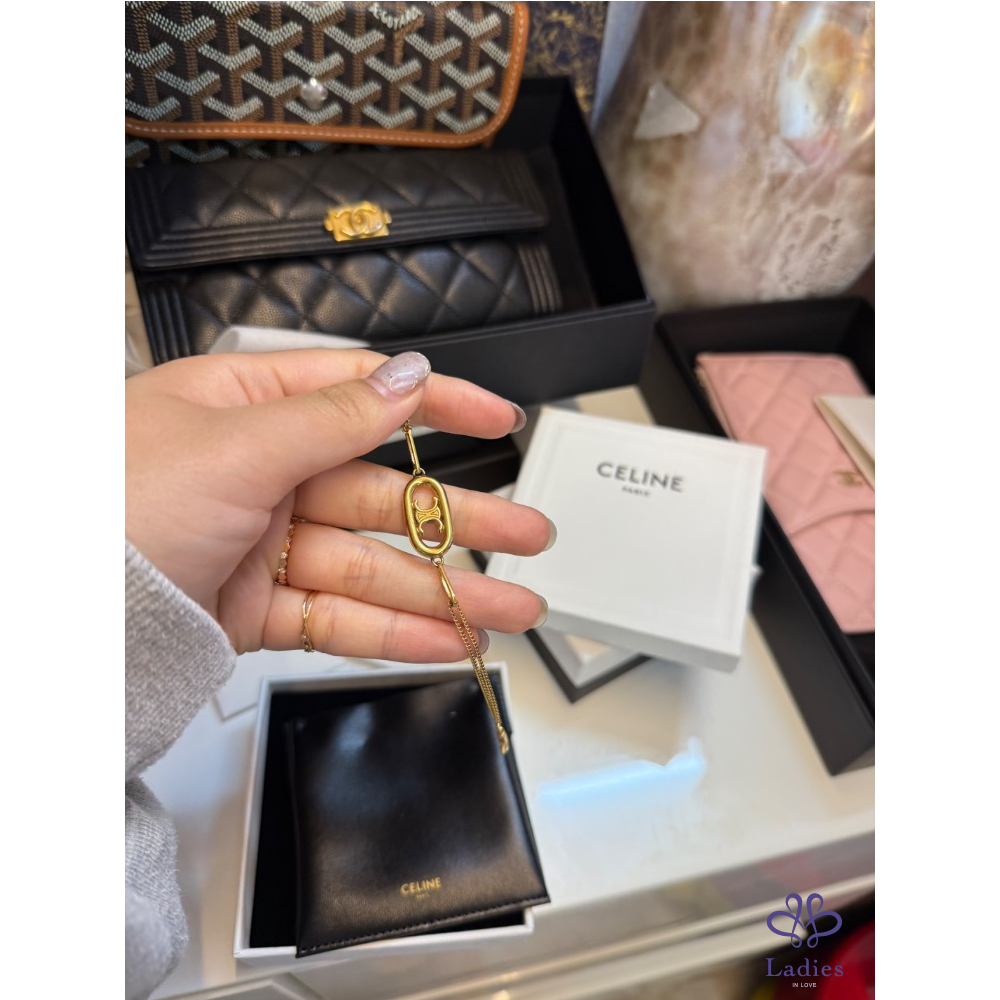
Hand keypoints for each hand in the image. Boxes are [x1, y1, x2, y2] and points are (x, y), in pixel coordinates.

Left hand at [125, 349, 551, 660]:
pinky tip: (442, 642)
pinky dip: (391, 633)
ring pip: (370, 566)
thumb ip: (334, 416)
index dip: (439, 403)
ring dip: (442, 592)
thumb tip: (406, 374)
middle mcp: (257, 471)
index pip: (363, 393)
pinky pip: (336, 619)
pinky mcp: (252, 609)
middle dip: (462, 520)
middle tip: (529, 536)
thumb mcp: (232, 445)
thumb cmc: (108, 506)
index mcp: (246, 408)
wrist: (49, 621)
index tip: (499, 417)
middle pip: (383, 493)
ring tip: (508, 611)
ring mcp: (258, 543)